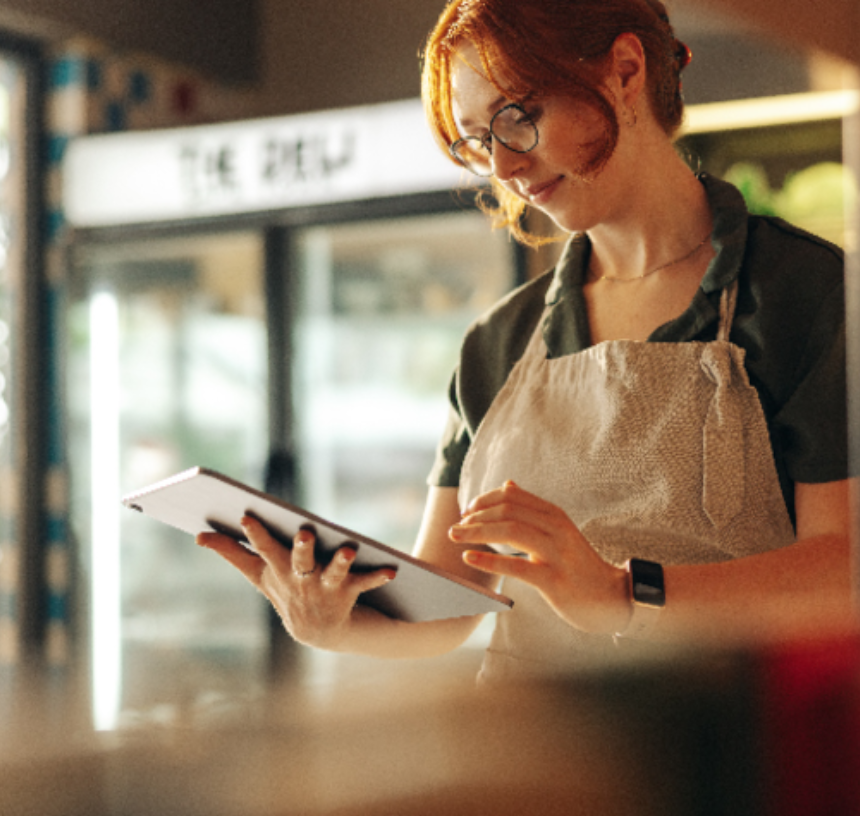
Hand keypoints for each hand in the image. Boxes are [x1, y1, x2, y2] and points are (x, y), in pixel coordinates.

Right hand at [197, 517, 395, 649]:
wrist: (321, 633)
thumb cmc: (288, 593)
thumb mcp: (260, 574)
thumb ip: (232, 552)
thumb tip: (199, 536)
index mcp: (277, 571)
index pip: (262, 550)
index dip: (255, 534)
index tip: (248, 516)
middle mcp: (299, 581)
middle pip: (298, 560)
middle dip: (300, 548)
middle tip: (304, 533)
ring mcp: (324, 590)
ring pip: (332, 574)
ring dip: (340, 563)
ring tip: (347, 550)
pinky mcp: (348, 595)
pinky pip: (364, 583)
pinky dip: (377, 576)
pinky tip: (392, 570)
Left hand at [448, 481, 628, 634]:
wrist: (611, 597)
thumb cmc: (578, 564)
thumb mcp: (559, 530)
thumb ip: (532, 509)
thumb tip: (507, 484)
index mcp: (554, 515)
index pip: (512, 496)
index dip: (485, 500)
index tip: (467, 511)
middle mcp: (556, 528)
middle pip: (508, 510)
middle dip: (476, 516)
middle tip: (455, 527)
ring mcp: (556, 553)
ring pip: (510, 531)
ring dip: (477, 532)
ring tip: (456, 536)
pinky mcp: (553, 579)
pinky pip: (516, 566)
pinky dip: (489, 560)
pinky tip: (469, 558)